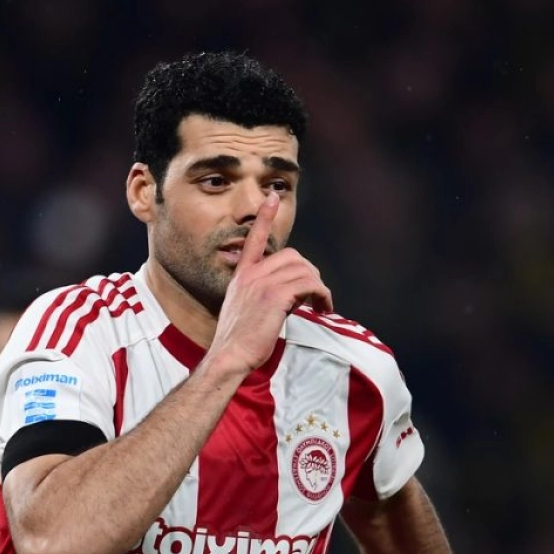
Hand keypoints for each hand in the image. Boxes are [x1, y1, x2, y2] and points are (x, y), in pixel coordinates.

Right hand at [208, 192, 331, 373]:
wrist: (229, 356)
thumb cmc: (237, 341)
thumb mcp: (244, 309)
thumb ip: (262, 294)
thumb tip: (290, 295)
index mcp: (242, 275)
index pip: (254, 238)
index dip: (265, 217)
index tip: (272, 197)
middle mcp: (251, 275)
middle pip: (292, 256)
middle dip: (309, 273)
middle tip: (315, 295)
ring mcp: (263, 284)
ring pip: (304, 271)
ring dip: (319, 287)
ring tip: (321, 304)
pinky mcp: (275, 296)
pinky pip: (309, 285)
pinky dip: (322, 295)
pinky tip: (323, 308)